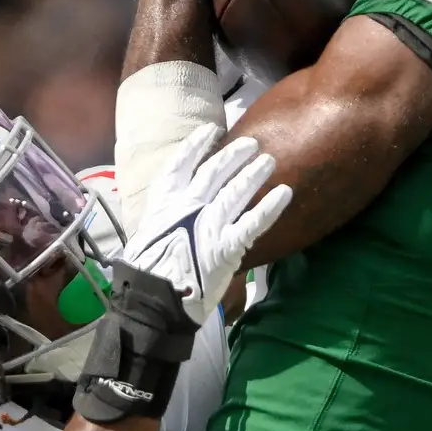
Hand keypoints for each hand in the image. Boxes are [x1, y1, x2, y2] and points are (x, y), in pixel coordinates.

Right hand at [119, 125, 290, 324]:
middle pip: (215, 171)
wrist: (153, 299)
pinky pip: (254, 221)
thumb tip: (171, 219)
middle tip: (252, 144)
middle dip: (234, 155)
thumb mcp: (147, 237)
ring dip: (254, 173)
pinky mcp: (228, 245)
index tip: (212, 131)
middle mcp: (188, 206)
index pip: (182, 164)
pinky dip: (270, 206)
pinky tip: (284, 192)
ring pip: (237, 191)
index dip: (197, 145)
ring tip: (269, 161)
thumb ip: (164, 222)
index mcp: (165, 203)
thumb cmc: (147, 272)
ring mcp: (209, 224)